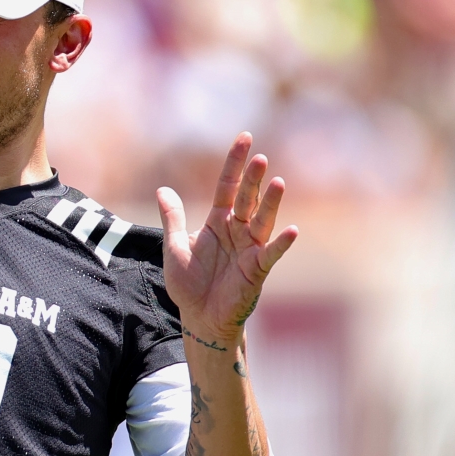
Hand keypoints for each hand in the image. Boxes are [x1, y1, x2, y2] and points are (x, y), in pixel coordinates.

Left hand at [159, 133, 297, 345]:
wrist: (199, 317)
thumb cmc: (188, 283)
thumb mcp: (174, 246)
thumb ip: (173, 218)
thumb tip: (162, 189)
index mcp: (217, 221)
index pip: (227, 186)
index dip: (234, 163)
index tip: (245, 138)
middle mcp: (236, 230)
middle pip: (246, 198)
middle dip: (252, 179)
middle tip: (260, 157)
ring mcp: (249, 248)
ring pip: (262, 220)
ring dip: (270, 203)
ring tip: (278, 182)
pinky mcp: (257, 269)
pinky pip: (271, 253)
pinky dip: (281, 243)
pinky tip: (291, 230)